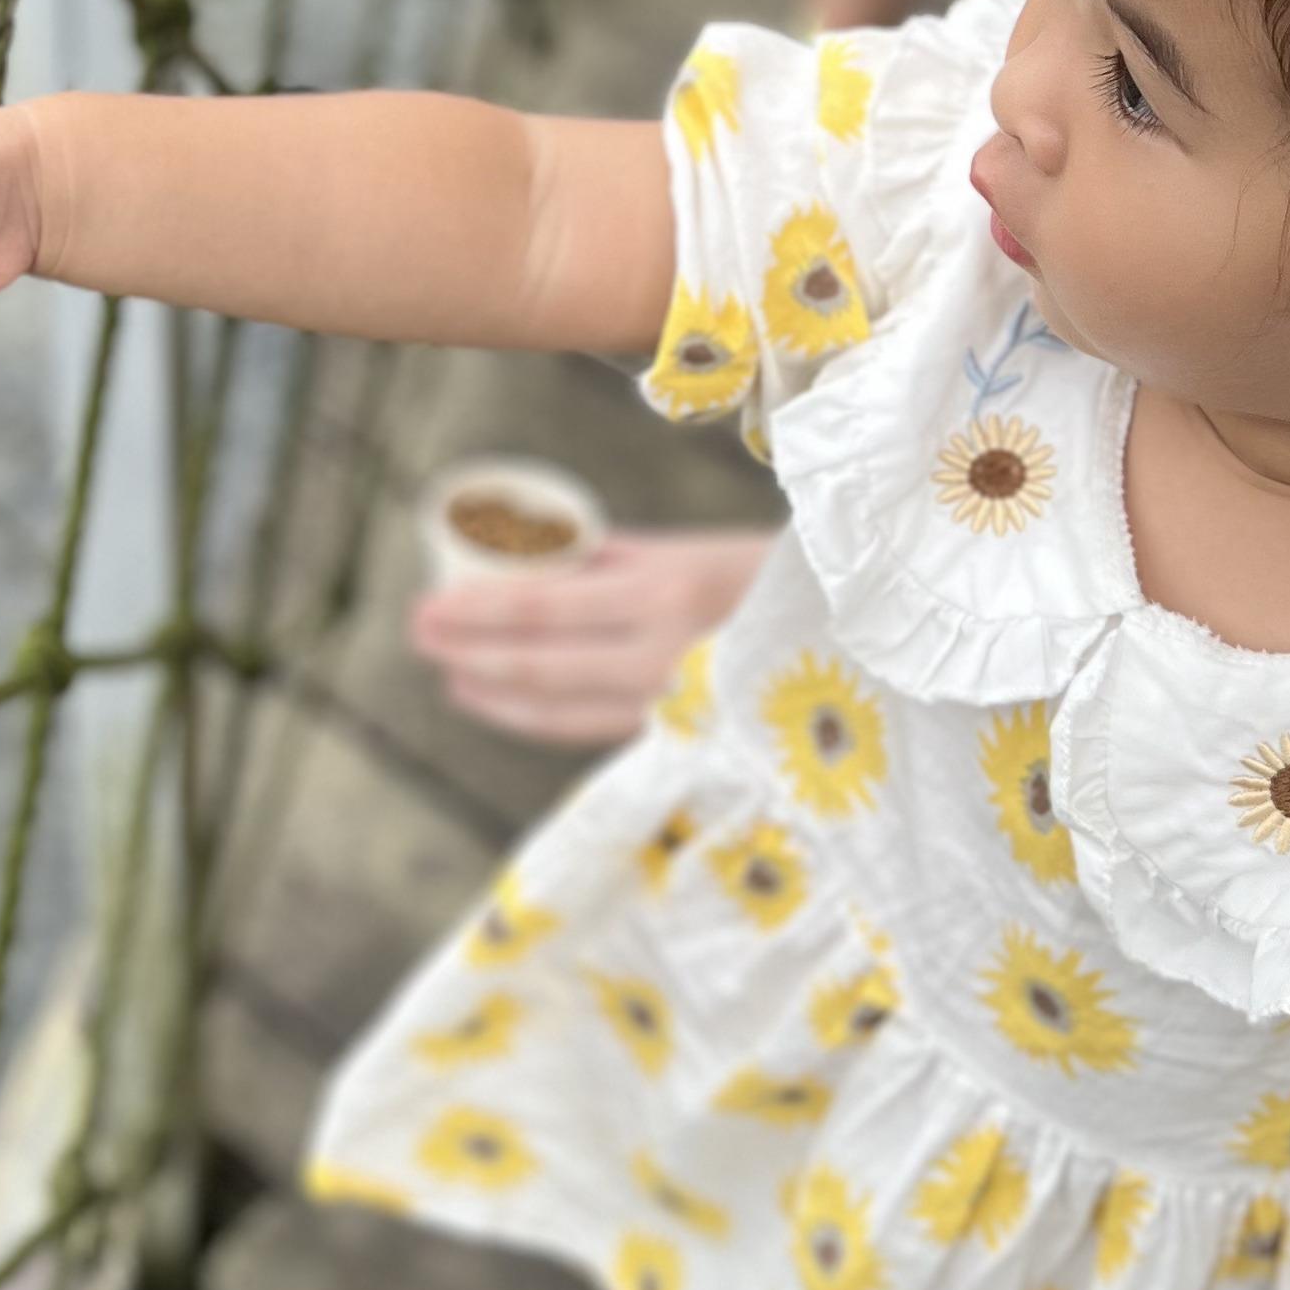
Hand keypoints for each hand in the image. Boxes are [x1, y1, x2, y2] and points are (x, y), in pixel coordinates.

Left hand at [405, 528, 773, 746]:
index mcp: (666, 594)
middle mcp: (666, 659)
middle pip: (541, 667)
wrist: (869, 642)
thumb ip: (617, 556)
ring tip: (456, 678)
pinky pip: (599, 730)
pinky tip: (515, 704)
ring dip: (499, 695)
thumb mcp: (700, 547)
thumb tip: (536, 553)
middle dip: (470, 654)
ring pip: (564, 712)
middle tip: (421, 637)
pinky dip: (547, 717)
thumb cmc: (785, 577)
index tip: (427, 609)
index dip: (477, 614)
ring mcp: (676, 709)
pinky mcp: (688, 742)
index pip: (544, 610)